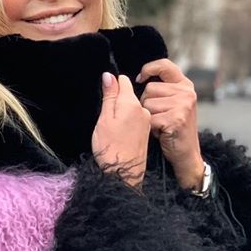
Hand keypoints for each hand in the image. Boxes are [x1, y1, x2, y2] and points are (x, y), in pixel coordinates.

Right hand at [92, 72, 150, 188]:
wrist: (123, 174)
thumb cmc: (111, 148)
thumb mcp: (104, 119)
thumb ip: (108, 96)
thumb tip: (109, 76)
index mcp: (131, 103)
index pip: (123, 81)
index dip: (112, 85)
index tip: (104, 96)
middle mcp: (142, 110)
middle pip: (128, 95)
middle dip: (116, 100)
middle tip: (106, 117)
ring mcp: (145, 122)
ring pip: (131, 108)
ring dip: (120, 112)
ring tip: (111, 128)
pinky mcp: (145, 132)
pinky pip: (135, 119)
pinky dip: (126, 122)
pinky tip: (119, 134)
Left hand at [137, 59, 203, 188]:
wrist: (186, 155)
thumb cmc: (174, 130)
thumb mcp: (173, 104)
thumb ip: (163, 90)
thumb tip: (137, 78)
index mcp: (185, 85)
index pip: (164, 65)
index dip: (149, 69)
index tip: (140, 78)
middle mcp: (186, 92)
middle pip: (149, 89)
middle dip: (146, 104)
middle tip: (159, 117)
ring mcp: (182, 105)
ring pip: (147, 104)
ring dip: (148, 117)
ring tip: (160, 125)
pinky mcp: (176, 118)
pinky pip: (149, 118)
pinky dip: (150, 128)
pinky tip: (161, 133)